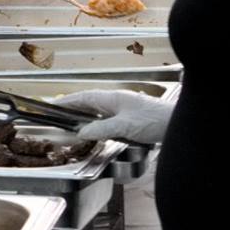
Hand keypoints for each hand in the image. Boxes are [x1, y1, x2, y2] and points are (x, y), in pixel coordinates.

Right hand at [54, 88, 173, 144]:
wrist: (176, 123)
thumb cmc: (153, 120)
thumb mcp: (124, 126)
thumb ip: (101, 129)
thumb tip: (81, 132)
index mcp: (112, 98)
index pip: (84, 97)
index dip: (68, 101)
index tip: (53, 105)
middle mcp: (117, 100)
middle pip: (90, 101)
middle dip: (74, 106)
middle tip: (59, 114)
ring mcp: (124, 108)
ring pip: (99, 109)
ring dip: (85, 114)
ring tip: (72, 121)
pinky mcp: (131, 117)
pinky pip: (107, 117)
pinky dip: (96, 121)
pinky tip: (96, 129)